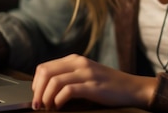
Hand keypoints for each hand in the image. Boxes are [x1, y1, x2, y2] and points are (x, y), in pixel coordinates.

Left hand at [31, 54, 155, 110]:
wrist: (131, 88)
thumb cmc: (107, 85)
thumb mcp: (86, 75)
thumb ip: (69, 77)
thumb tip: (45, 90)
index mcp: (75, 59)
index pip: (44, 67)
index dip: (36, 83)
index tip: (36, 96)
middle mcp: (79, 63)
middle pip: (46, 72)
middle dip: (37, 90)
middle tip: (37, 105)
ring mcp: (86, 73)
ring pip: (54, 81)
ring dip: (46, 97)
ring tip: (47, 107)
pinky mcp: (93, 86)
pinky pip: (68, 91)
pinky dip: (59, 100)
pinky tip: (59, 107)